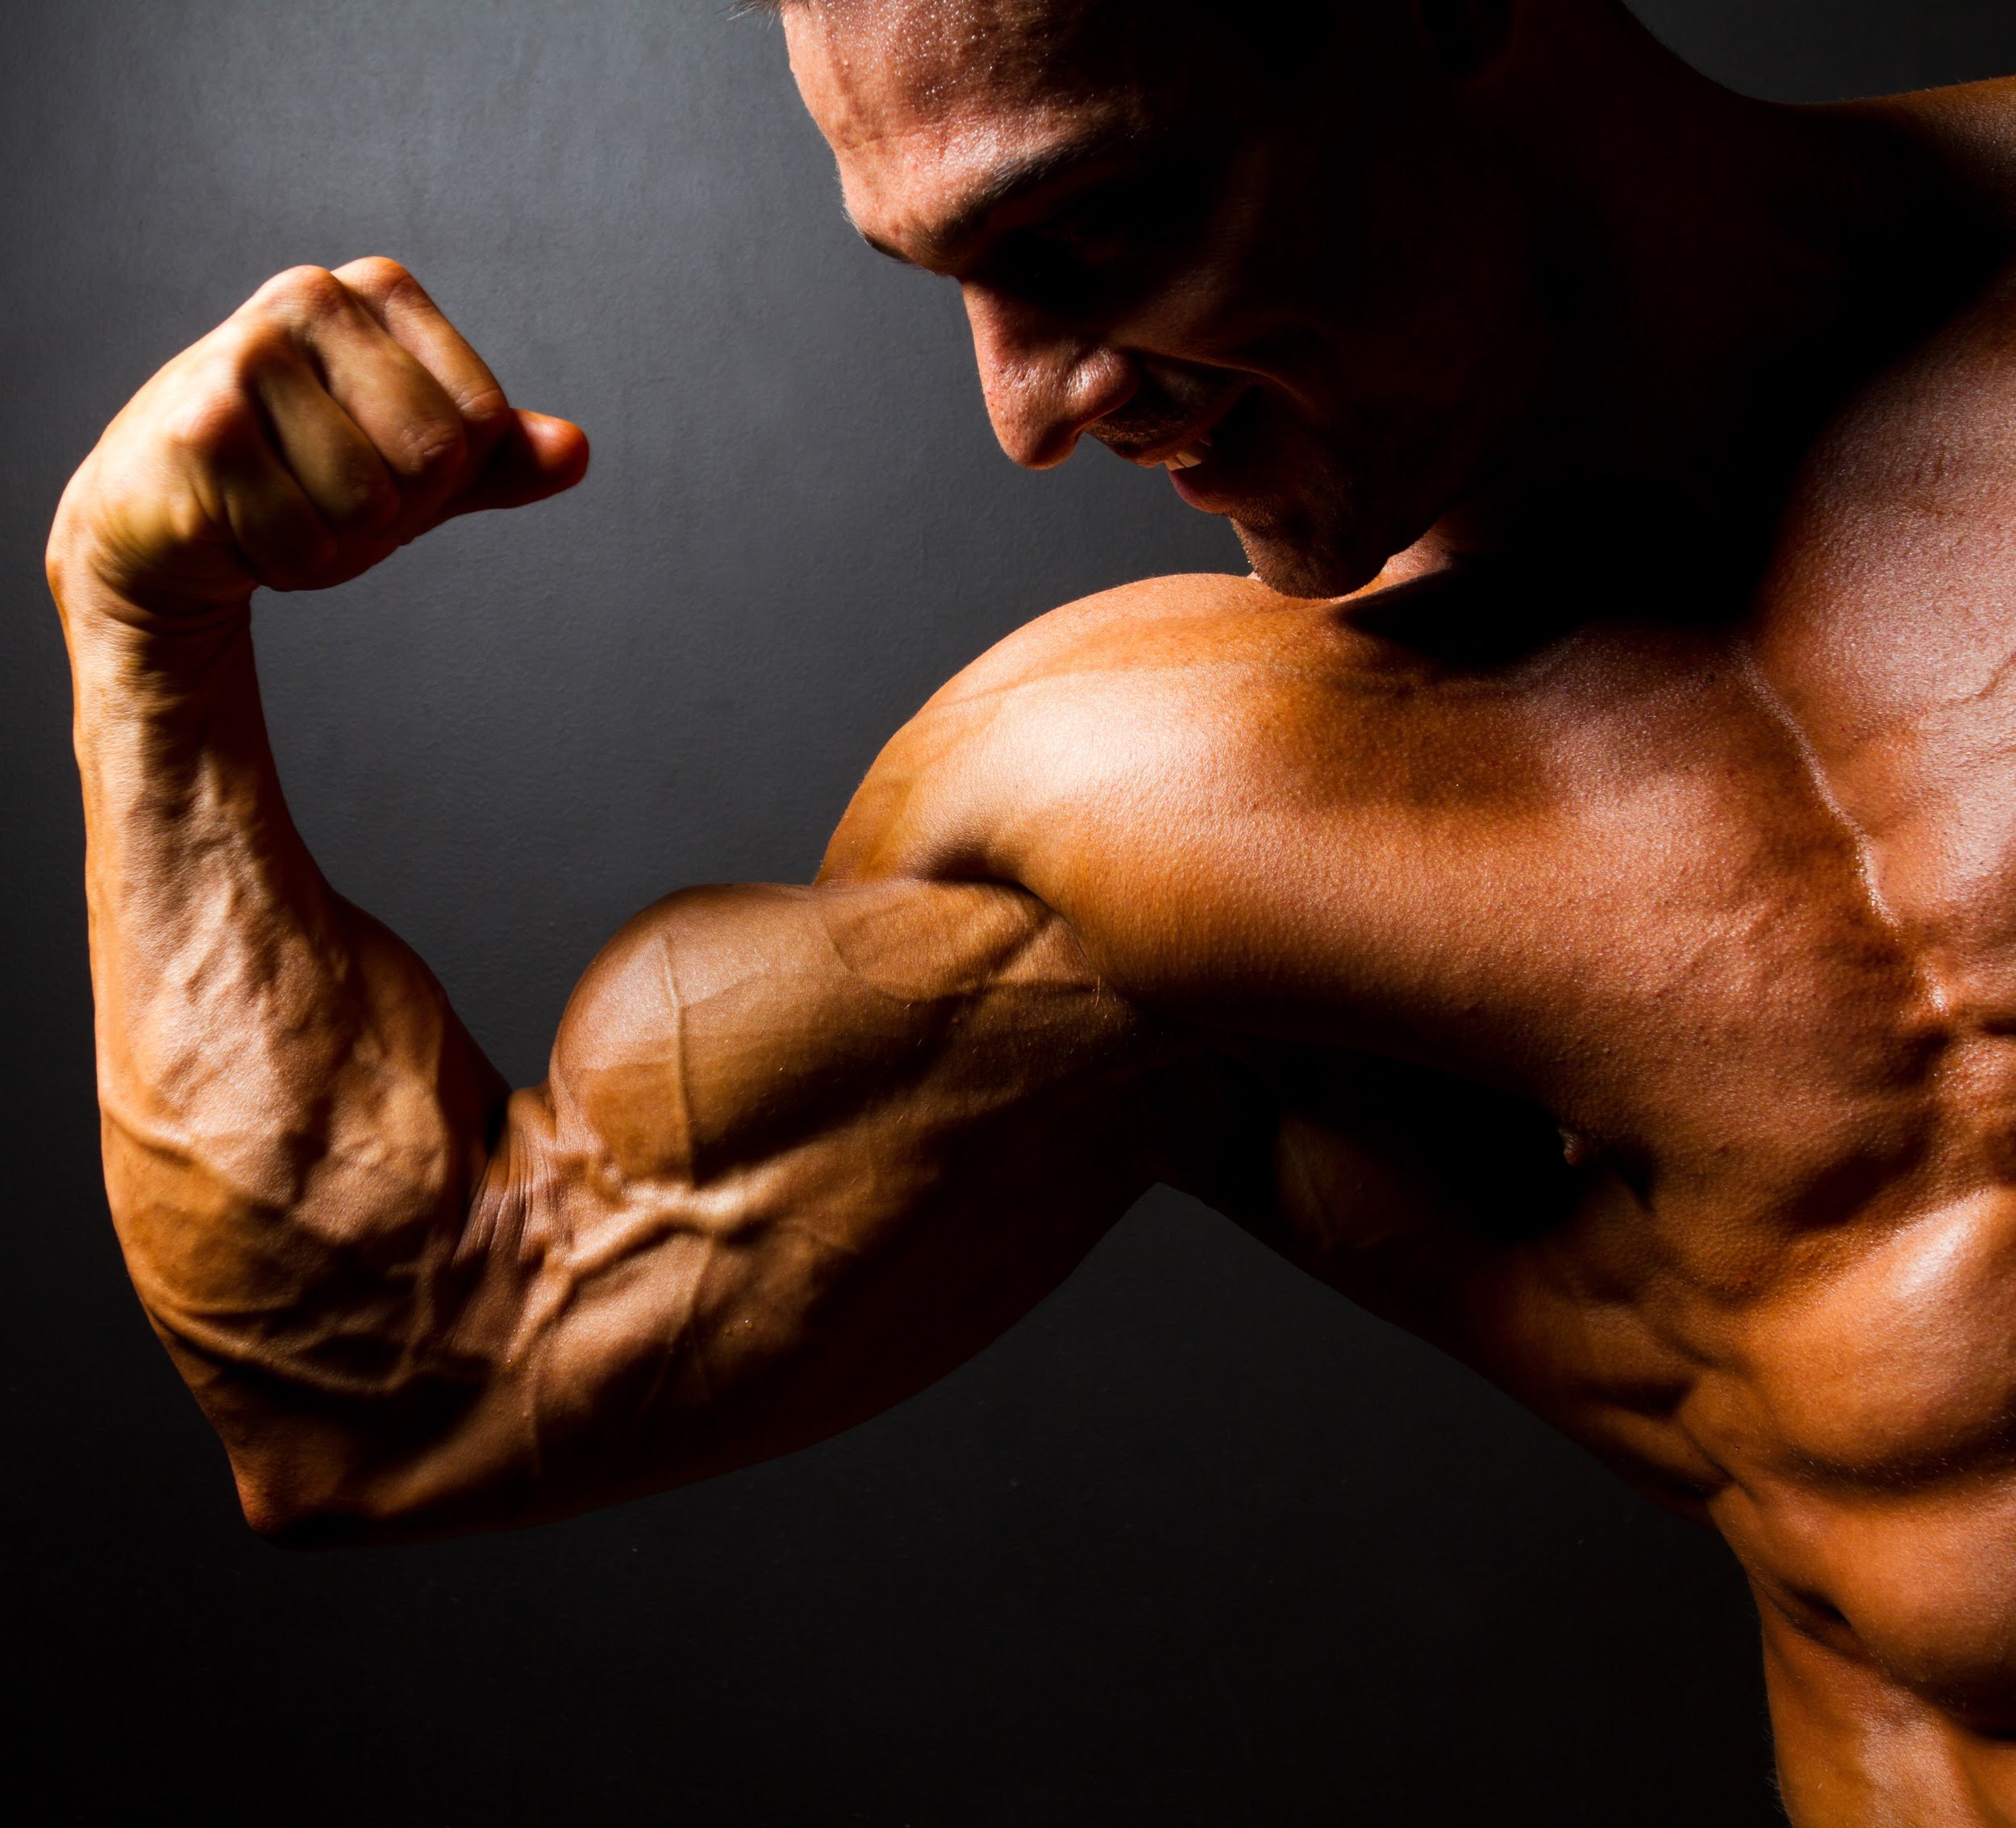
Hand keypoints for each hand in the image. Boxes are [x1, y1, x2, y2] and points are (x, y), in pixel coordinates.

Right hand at [48, 258, 589, 621]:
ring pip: (372, 504)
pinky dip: (287, 563)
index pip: (484, 420)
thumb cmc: (302, 480)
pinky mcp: (203, 427)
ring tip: (280, 507)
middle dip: (393, 511)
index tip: (375, 459)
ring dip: (336, 542)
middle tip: (321, 492)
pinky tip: (240, 527)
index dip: (445, 476)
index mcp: (379, 288)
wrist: (162, 519)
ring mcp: (248, 352)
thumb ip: (498, 459)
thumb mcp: (416, 466)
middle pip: (435, 457)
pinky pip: (308, 542)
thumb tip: (576, 451)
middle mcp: (312, 294)